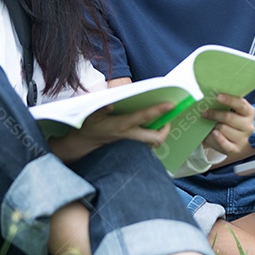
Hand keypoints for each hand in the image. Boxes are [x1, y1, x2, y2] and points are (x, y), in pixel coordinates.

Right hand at [54, 101, 172, 163]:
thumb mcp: (92, 114)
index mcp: (122, 125)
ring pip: (153, 145)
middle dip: (166, 129)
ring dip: (159, 135)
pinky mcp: (130, 151)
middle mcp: (129, 136)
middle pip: (156, 138)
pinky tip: (150, 132)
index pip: (144, 117)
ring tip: (161, 125)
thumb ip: (103, 107)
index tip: (171, 105)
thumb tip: (111, 103)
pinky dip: (151, 141)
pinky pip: (147, 148)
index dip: (158, 110)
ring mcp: (131, 146)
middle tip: (167, 120)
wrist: (83, 145)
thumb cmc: (89, 127)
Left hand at [201, 94, 254, 157]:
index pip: (241, 104)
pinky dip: (218, 138)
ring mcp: (243, 139)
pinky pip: (225, 144)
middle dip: (215, 114)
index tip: (217, 97)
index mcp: (249, 113)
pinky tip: (214, 133)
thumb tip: (210, 98)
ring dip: (214, 126)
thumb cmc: (231, 122)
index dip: (229, 100)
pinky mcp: (236, 150)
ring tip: (210, 125)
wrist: (234, 140)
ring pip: (224, 129)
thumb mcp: (232, 111)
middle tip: (204, 113)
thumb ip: (225, 105)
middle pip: (229, 117)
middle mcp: (248, 126)